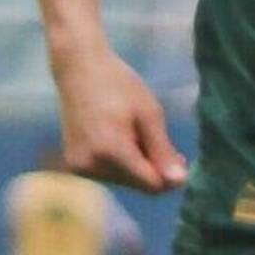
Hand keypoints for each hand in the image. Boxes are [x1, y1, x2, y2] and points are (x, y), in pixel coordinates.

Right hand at [56, 46, 184, 190]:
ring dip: (136, 165)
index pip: (151, 185)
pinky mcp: (74, 166)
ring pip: (125, 182)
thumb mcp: (150, 115)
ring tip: (131, 133)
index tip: (179, 156)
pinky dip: (120, 163)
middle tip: (153, 137)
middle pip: (138, 185)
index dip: (170, 176)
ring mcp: (78, 167)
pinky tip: (118, 138)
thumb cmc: (119, 85)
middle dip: (152, 168)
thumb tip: (180, 182)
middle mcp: (90, 165)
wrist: (79, 69)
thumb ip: (163, 151)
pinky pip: (109, 174)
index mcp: (110, 151)